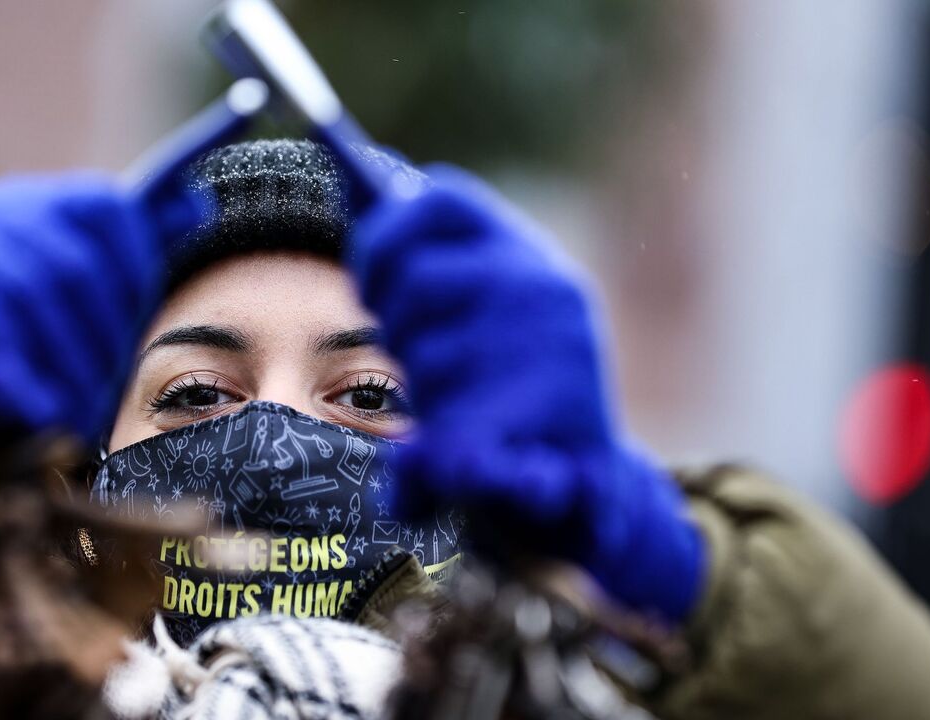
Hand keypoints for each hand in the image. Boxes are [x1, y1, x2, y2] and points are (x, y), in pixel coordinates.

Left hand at [348, 165, 703, 620]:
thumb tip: (343, 152)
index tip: (370, 282)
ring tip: (466, 409)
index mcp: (527, 253)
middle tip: (416, 358)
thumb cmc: (505, 385)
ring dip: (426, 394)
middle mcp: (545, 289)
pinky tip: (463, 464)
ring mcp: (553, 357)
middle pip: (414, 280)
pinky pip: (450, 438)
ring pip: (425, 361)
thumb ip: (419, 248)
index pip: (438, 196)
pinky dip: (439, 461)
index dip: (384, 233)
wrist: (585, 486)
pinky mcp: (545, 429)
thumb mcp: (471, 309)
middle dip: (394, 323)